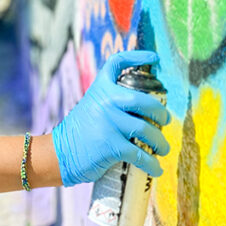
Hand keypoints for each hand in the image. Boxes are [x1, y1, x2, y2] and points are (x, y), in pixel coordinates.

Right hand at [52, 50, 170, 186]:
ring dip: (160, 142)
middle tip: (166, 121)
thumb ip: (111, 102)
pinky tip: (156, 168)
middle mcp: (106, 101)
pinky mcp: (112, 145)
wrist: (59, 154)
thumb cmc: (79, 132)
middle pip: (145, 101)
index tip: (154, 58)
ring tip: (163, 148)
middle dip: (161, 113)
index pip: (118, 62)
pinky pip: (140, 154)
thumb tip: (143, 108)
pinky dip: (152, 163)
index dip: (137, 56)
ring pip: (147, 130)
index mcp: (101, 88)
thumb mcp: (92, 106)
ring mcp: (110, 122)